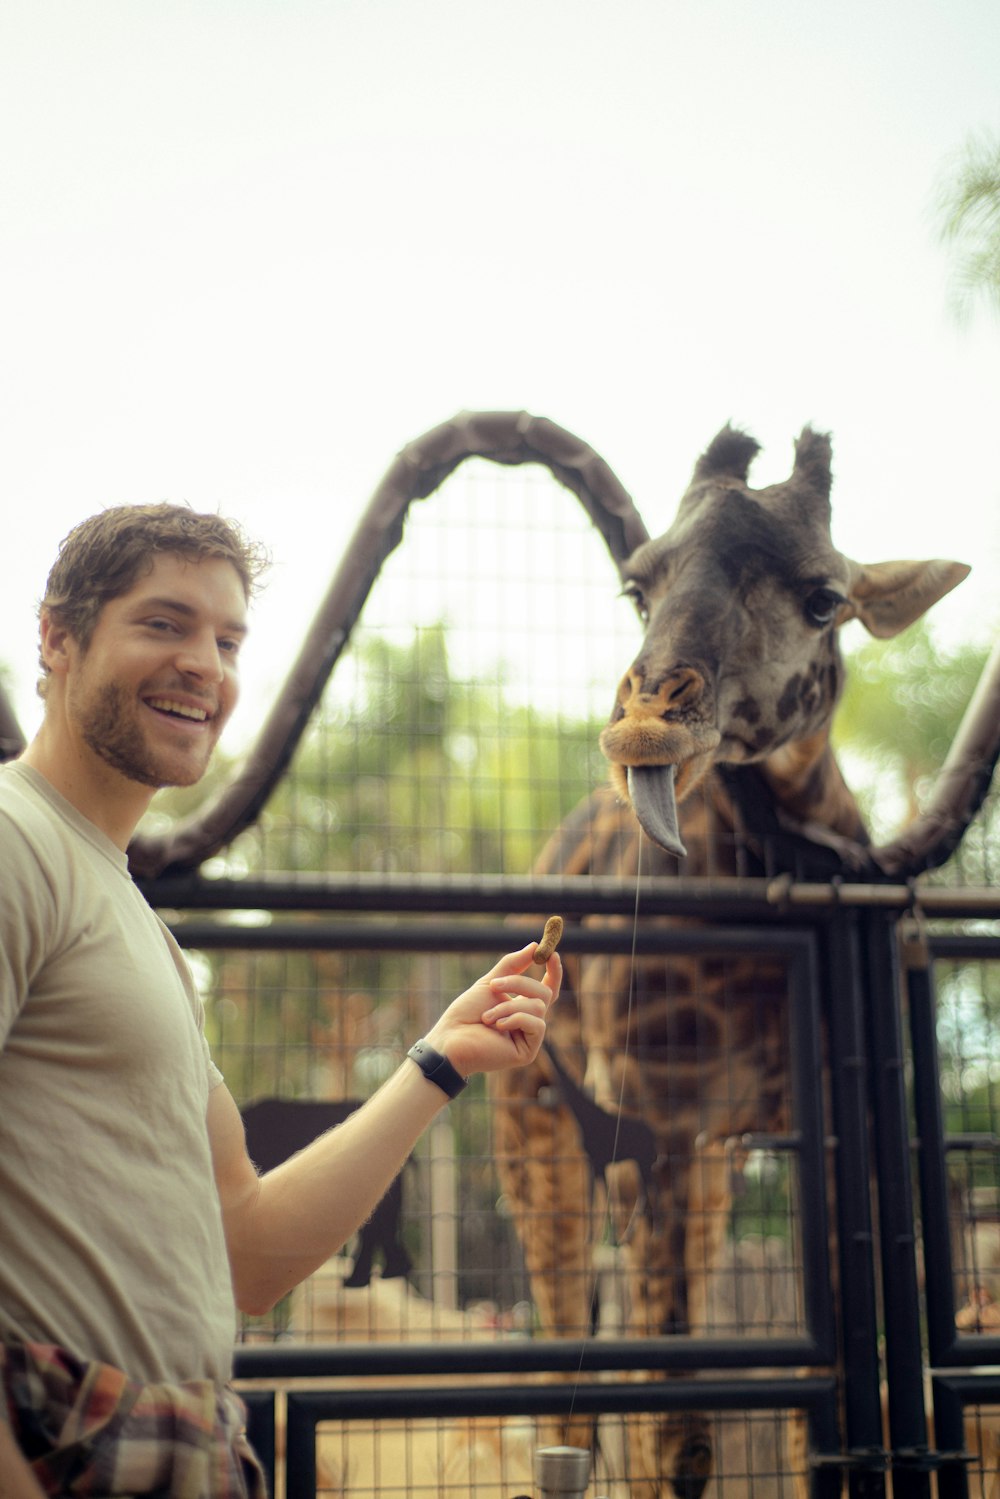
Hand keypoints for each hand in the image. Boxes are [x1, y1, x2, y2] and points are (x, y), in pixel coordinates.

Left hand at [424, 943, 560, 1077]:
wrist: (451, 1038)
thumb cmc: (466, 1013)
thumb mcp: (490, 983)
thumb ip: (513, 965)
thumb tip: (534, 947)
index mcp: (521, 1006)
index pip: (547, 989)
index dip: (554, 972)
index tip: (551, 954)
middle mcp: (528, 1021)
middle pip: (544, 993)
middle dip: (519, 984)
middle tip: (494, 985)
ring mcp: (529, 1037)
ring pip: (538, 1007)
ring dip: (509, 1006)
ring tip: (487, 1016)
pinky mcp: (529, 1051)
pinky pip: (537, 1025)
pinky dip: (515, 1019)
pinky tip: (497, 1027)